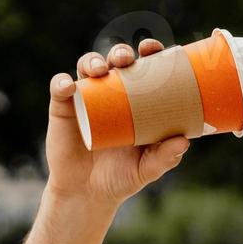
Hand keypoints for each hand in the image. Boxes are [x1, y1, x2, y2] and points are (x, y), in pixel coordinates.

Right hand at [45, 39, 190, 206]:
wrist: (87, 194)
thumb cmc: (122, 177)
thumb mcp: (147, 169)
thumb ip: (165, 157)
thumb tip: (183, 141)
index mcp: (136, 99)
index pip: (144, 67)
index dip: (149, 52)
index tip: (153, 49)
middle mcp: (111, 92)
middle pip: (115, 61)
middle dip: (121, 52)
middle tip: (126, 59)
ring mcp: (86, 97)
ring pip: (87, 66)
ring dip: (93, 61)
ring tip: (99, 70)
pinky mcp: (63, 108)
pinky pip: (60, 87)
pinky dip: (62, 83)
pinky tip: (69, 87)